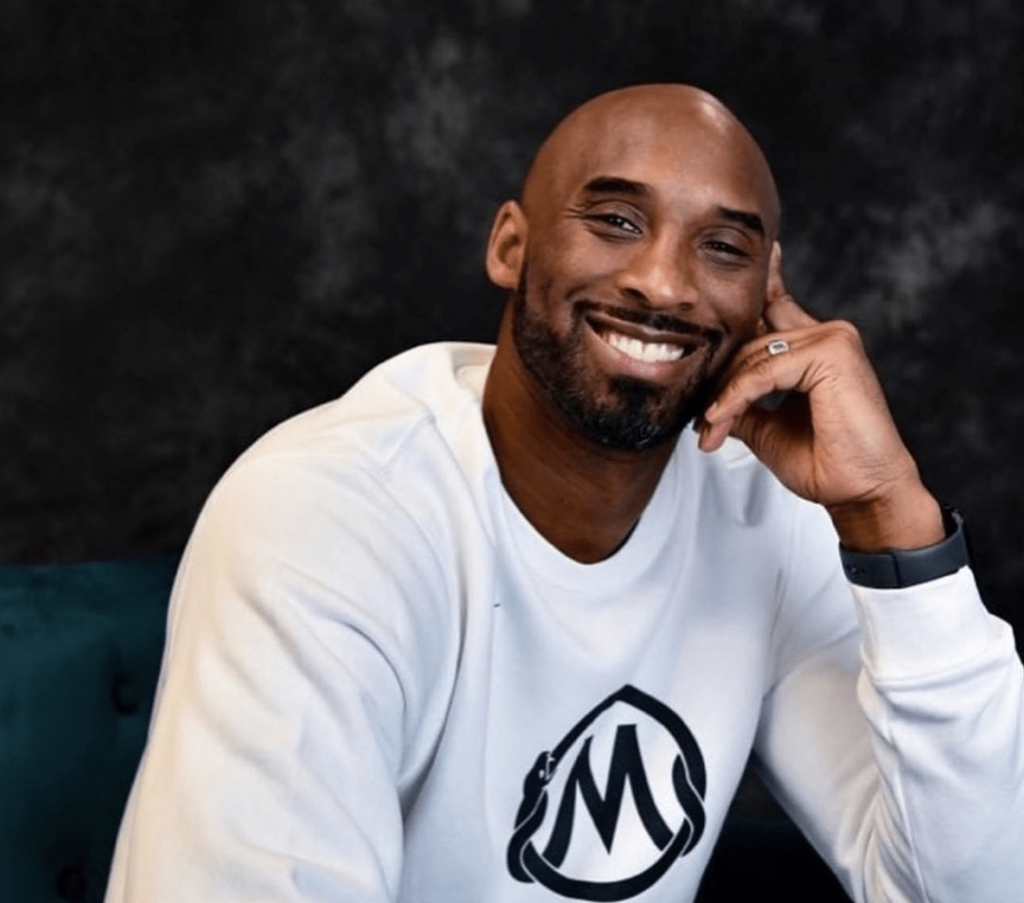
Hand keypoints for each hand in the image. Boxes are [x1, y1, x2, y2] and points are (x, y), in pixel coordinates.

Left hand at [698, 244, 943, 552]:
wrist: (863, 493)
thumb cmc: (828, 465)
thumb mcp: (768, 429)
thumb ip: (742, 404)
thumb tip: (707, 400)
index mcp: (815, 349)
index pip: (775, 309)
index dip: (759, 286)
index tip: (746, 260)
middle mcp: (827, 336)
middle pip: (749, 341)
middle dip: (718, 384)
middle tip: (702, 425)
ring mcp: (832, 338)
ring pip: (752, 357)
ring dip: (723, 399)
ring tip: (710, 432)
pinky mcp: (831, 352)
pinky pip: (763, 370)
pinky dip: (736, 397)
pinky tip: (721, 419)